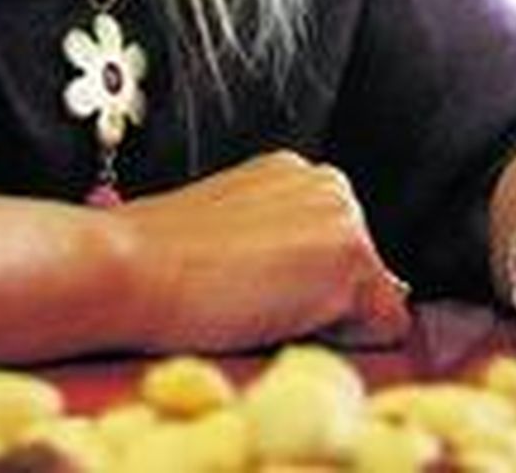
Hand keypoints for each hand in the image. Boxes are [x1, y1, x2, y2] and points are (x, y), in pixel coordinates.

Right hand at [111, 150, 410, 351]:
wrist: (132, 267)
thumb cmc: (155, 260)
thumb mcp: (223, 230)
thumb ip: (269, 239)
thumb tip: (293, 276)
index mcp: (290, 172)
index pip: (330, 244)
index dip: (301, 284)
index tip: (256, 291)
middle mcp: (325, 181)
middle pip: (359, 268)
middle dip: (325, 299)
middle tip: (258, 306)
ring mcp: (342, 215)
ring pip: (370, 296)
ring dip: (332, 319)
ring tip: (263, 311)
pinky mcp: (349, 256)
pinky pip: (383, 323)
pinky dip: (350, 342)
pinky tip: (287, 325)